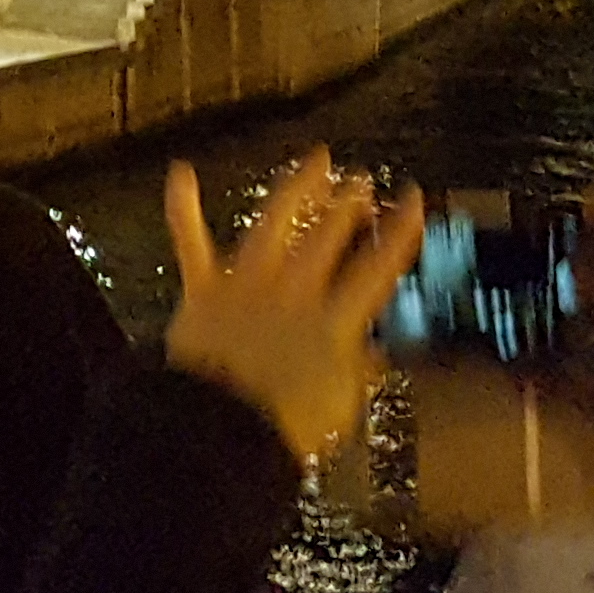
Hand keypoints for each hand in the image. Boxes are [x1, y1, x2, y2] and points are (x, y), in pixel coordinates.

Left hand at [161, 150, 427, 465]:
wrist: (221, 429)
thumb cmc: (280, 427)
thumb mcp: (340, 406)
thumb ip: (357, 372)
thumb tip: (374, 358)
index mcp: (333, 321)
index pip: (377, 267)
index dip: (400, 231)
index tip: (412, 202)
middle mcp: (292, 292)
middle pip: (328, 236)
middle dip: (349, 205)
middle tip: (362, 182)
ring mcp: (246, 284)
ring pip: (273, 222)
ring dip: (296, 189)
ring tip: (315, 163)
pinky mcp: (203, 290)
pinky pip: (191, 242)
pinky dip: (184, 207)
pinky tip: (182, 174)